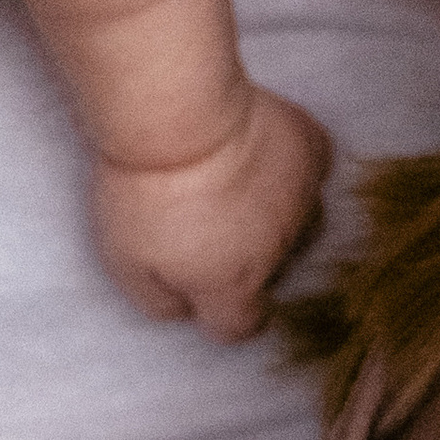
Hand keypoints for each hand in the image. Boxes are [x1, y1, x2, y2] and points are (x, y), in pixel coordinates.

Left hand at [92, 83, 330, 341]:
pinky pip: (314, 170)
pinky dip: (295, 169)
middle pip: (272, 273)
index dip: (221, 314)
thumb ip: (157, 300)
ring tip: (241, 193)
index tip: (204, 290)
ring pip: (303, 224)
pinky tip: (267, 156)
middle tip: (208, 226)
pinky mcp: (309, 148)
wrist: (178, 113)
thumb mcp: (125, 262)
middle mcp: (277, 249)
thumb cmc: (147, 186)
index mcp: (233, 283)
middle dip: (245, 260)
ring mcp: (301, 198)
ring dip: (276, 219)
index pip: (241, 326)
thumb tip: (180, 310)